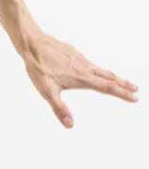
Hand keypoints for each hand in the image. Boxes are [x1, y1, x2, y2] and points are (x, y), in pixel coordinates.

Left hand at [21, 31, 138, 127]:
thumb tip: (70, 125)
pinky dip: (99, 69)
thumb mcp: (47, 91)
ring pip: (100, 69)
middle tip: (136, 90)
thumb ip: (59, 108)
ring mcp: (79, 58)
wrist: (32, 43)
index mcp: (82, 78)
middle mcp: (84, 67)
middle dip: (123, 84)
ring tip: (120, 81)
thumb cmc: (39, 67)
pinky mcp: (73, 53)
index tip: (134, 97)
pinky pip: (90, 63)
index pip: (107, 87)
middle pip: (109, 77)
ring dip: (113, 76)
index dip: (122, 93)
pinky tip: (95, 71)